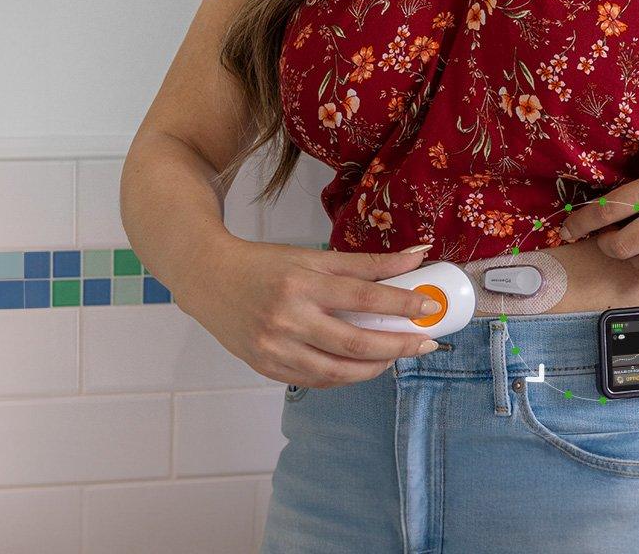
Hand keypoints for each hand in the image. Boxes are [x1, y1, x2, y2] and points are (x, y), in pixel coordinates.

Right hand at [175, 239, 442, 389]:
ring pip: (337, 372)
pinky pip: (315, 381)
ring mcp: (275, 349)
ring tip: (396, 356)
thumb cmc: (264, 265)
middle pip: (355, 344)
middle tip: (426, 343)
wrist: (208, 279)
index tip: (430, 307)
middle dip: (398, 346)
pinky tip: (361, 366)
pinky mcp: (266, 368)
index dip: (402, 305)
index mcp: (302, 285)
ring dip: (375, 368)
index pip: (363, 298)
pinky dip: (344, 377)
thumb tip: (417, 256)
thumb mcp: (314, 257)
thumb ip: (366, 263)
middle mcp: (287, 320)